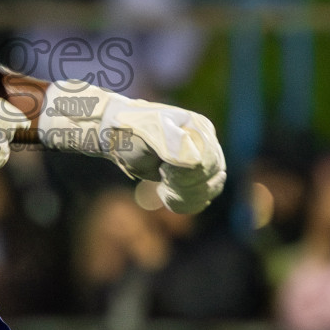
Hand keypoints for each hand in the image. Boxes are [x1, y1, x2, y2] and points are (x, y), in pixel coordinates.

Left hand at [38, 81, 226, 213]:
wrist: (116, 136)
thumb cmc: (130, 130)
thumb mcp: (148, 133)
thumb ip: (171, 144)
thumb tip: (194, 161)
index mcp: (199, 128)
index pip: (209, 161)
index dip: (190, 173)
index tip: (165, 169)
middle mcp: (205, 143)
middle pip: (212, 177)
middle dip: (187, 185)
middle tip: (162, 177)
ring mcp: (200, 160)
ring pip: (210, 189)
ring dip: (187, 195)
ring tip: (163, 188)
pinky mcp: (192, 176)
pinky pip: (202, 195)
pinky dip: (187, 202)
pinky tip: (168, 197)